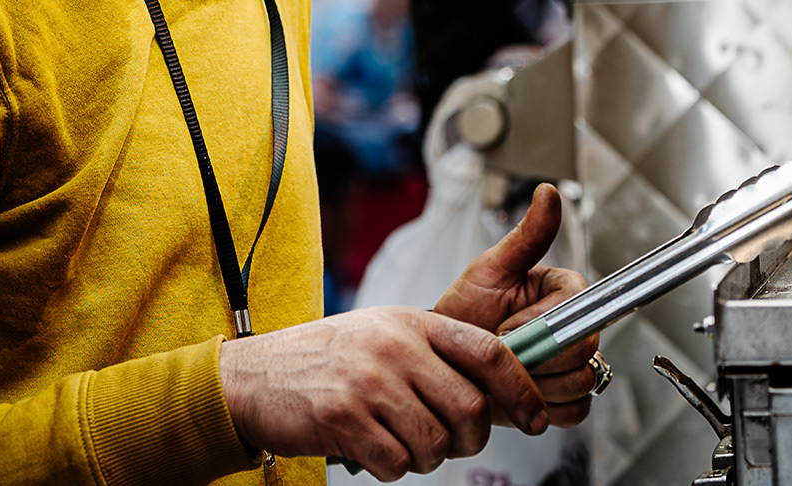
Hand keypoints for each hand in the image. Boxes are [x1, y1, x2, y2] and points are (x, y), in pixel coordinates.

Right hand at [218, 306, 547, 481]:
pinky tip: (371, 449)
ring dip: (426, 457)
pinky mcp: (342, 418)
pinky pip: (395, 464)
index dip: (521, 390)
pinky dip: (391, 468)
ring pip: (434, 444)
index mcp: (413, 323)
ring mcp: (367, 383)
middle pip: (469, 408)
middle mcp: (394, 348)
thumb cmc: (329, 359)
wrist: (255, 375)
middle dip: (471, 440)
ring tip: (400, 442)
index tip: (536, 417)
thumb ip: (435, 354)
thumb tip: (496, 392)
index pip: (489, 352)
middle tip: (453, 443)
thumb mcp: (385, 334)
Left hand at [434, 183, 599, 428]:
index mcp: (563, 291)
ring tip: (506, 371)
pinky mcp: (563, 399)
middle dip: (537, 358)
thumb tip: (549, 193)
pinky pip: (575, 411)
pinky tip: (519, 393)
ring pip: (580, 382)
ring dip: (538, 384)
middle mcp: (573, 327)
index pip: (580, 310)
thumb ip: (526, 236)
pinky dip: (545, 408)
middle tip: (503, 352)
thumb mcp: (490, 268)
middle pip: (585, 351)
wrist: (444, 359)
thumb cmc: (464, 311)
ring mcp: (570, 365)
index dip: (541, 326)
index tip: (506, 328)